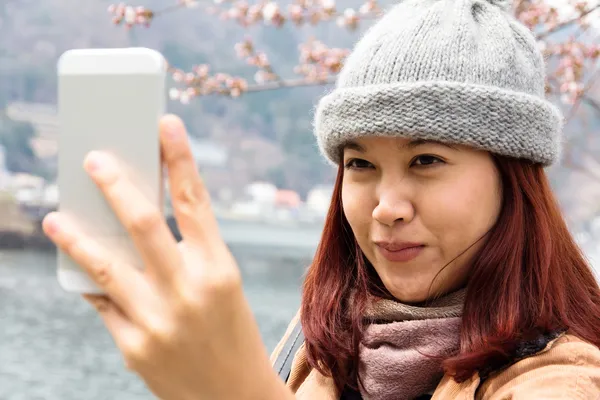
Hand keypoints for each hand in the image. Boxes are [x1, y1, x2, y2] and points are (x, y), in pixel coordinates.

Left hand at [43, 115, 291, 399]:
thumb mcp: (222, 287)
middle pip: (143, 225)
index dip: (179, 158)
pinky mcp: (132, 348)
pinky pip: (103, 304)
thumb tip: (132, 225)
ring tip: (55, 217)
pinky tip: (78, 267)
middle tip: (93, 158)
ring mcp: (157, 322)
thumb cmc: (233, 334)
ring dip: (76, 238)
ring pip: (105, 267)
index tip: (164, 123)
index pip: (196, 202)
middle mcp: (188, 292)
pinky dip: (90, 282)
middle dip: (115, 185)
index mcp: (220, 270)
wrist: (236, 399)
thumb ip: (185, 255)